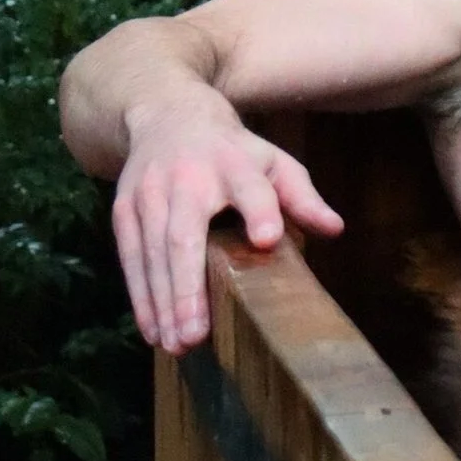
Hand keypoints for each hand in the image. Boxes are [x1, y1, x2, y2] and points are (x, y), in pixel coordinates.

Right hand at [110, 109, 342, 351]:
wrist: (167, 116)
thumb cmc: (233, 151)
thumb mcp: (273, 162)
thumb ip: (301, 197)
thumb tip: (335, 230)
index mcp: (234, 162)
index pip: (250, 186)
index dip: (260, 210)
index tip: (267, 238)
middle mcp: (187, 178)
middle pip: (185, 235)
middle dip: (188, 287)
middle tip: (197, 335)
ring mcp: (150, 194)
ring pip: (153, 254)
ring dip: (163, 303)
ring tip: (178, 344)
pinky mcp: (125, 210)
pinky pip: (131, 259)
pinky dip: (141, 297)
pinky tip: (153, 331)